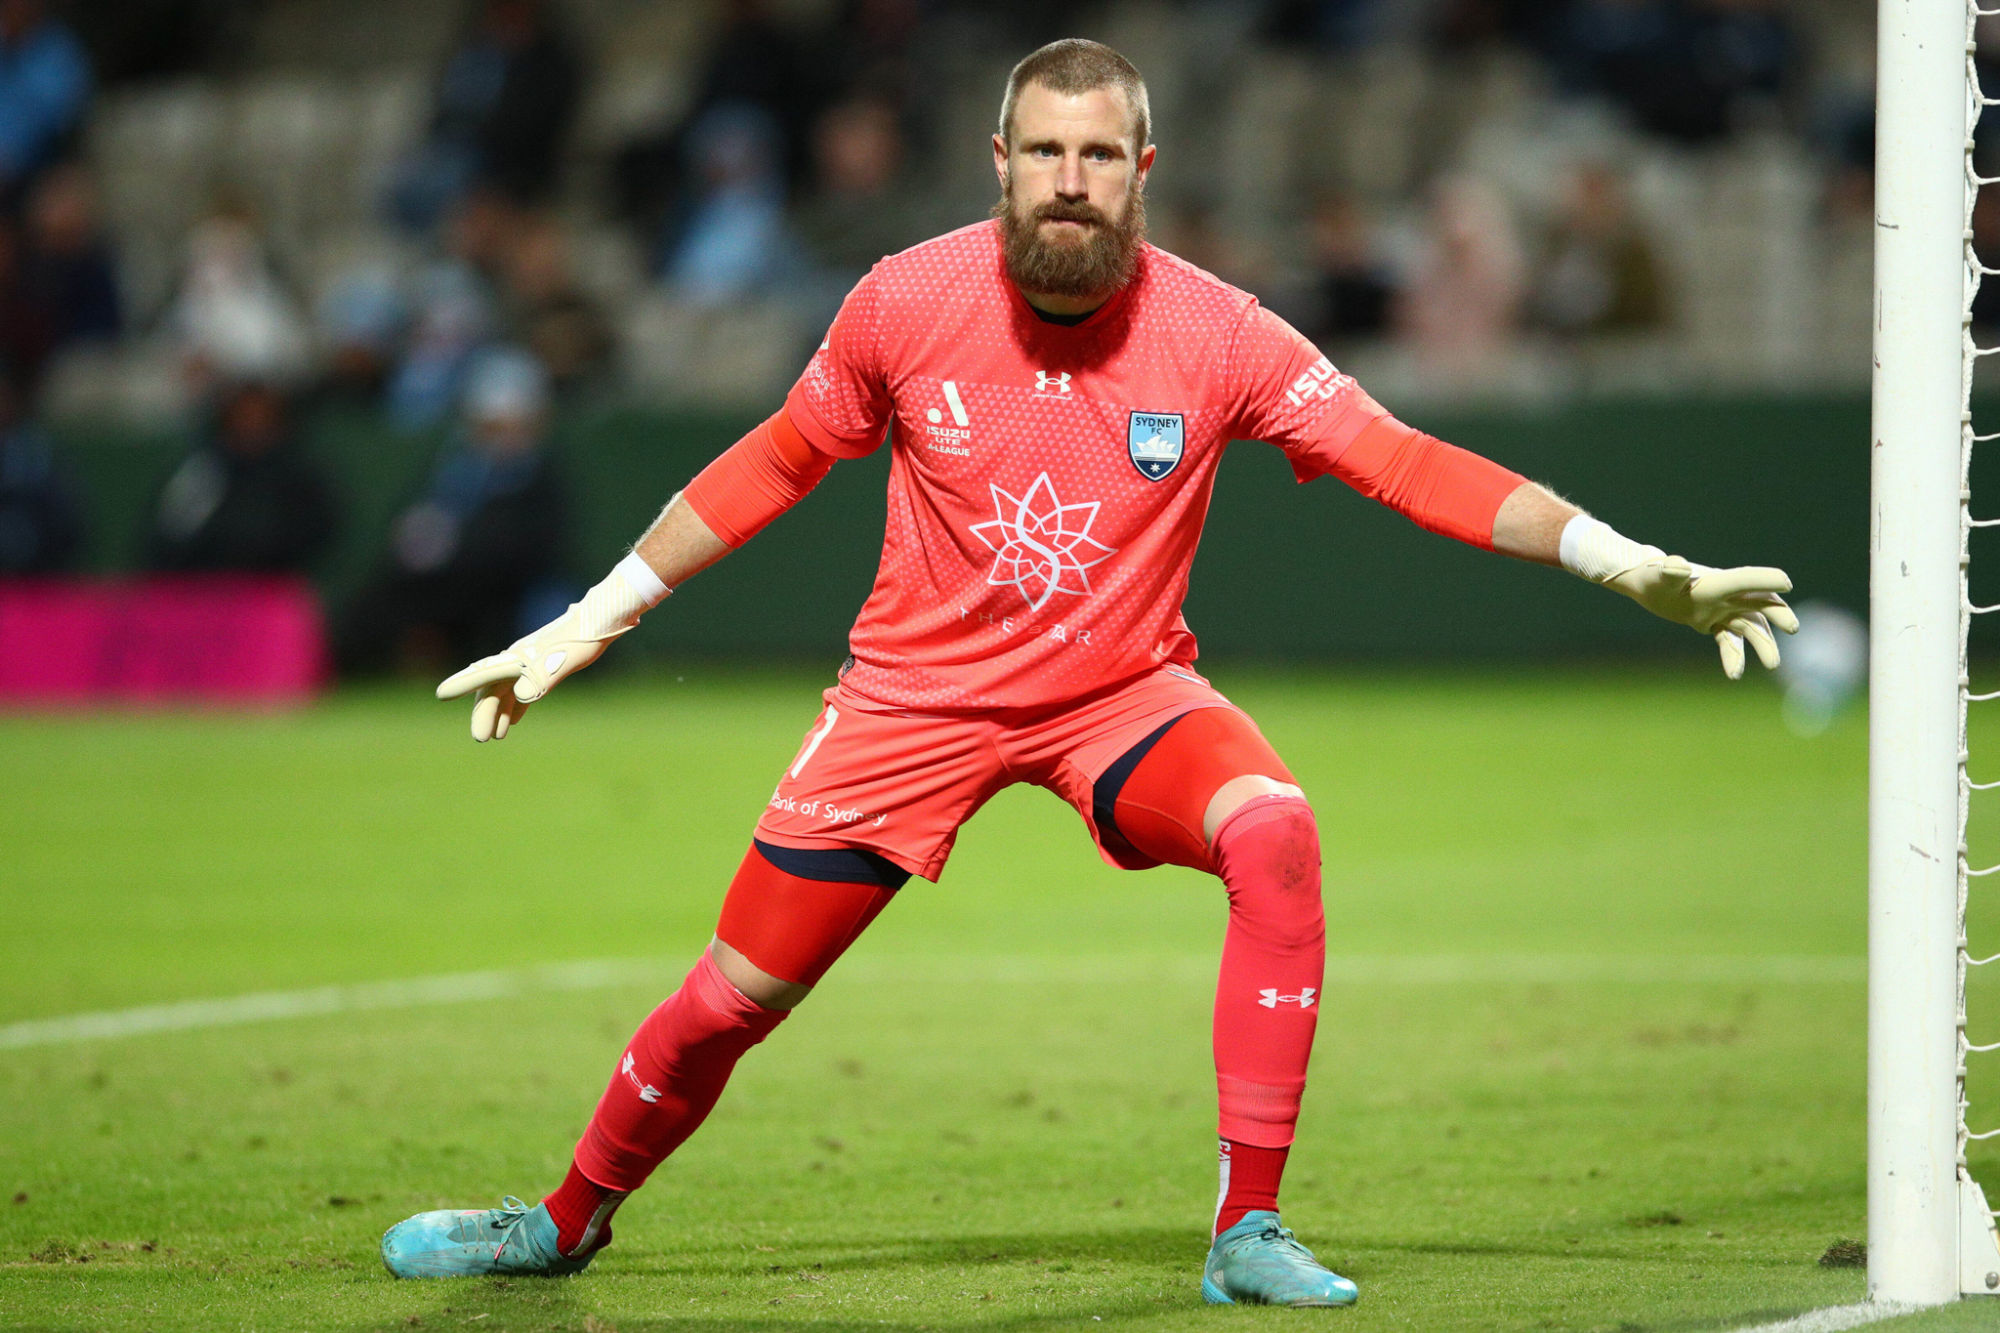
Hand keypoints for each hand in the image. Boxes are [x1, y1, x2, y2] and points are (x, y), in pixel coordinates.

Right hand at [436, 565, 652, 740]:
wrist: (602, 620)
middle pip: (492, 688)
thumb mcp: (563, 662)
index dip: (462, 684)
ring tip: (494, 737)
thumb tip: (520, 697)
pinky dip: (515, 705)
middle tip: (480, 738)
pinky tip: (514, 720)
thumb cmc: (582, 639)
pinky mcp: (544, 666)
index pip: (485, 674)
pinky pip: (522, 689)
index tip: (440, 694)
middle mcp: (518, 658)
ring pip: (505, 690)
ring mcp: (529, 662)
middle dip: (483, 712)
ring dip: (498, 712)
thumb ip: (541, 679)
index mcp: (518, 657)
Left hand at [1604, 556, 1799, 678]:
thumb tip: (1678, 565)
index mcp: (1716, 582)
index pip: (1744, 579)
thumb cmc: (1653, 576)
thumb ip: (1670, 571)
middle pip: (1759, 603)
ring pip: (1750, 626)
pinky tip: (1734, 674)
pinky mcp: (1712, 622)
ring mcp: (1721, 608)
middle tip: (1792, 628)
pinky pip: (1729, 640)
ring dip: (1763, 644)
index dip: (1764, 580)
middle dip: (1777, 614)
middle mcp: (1725, 594)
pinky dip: (1733, 656)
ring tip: (1772, 664)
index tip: (1786, 583)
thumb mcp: (1659, 576)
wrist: (1646, 582)